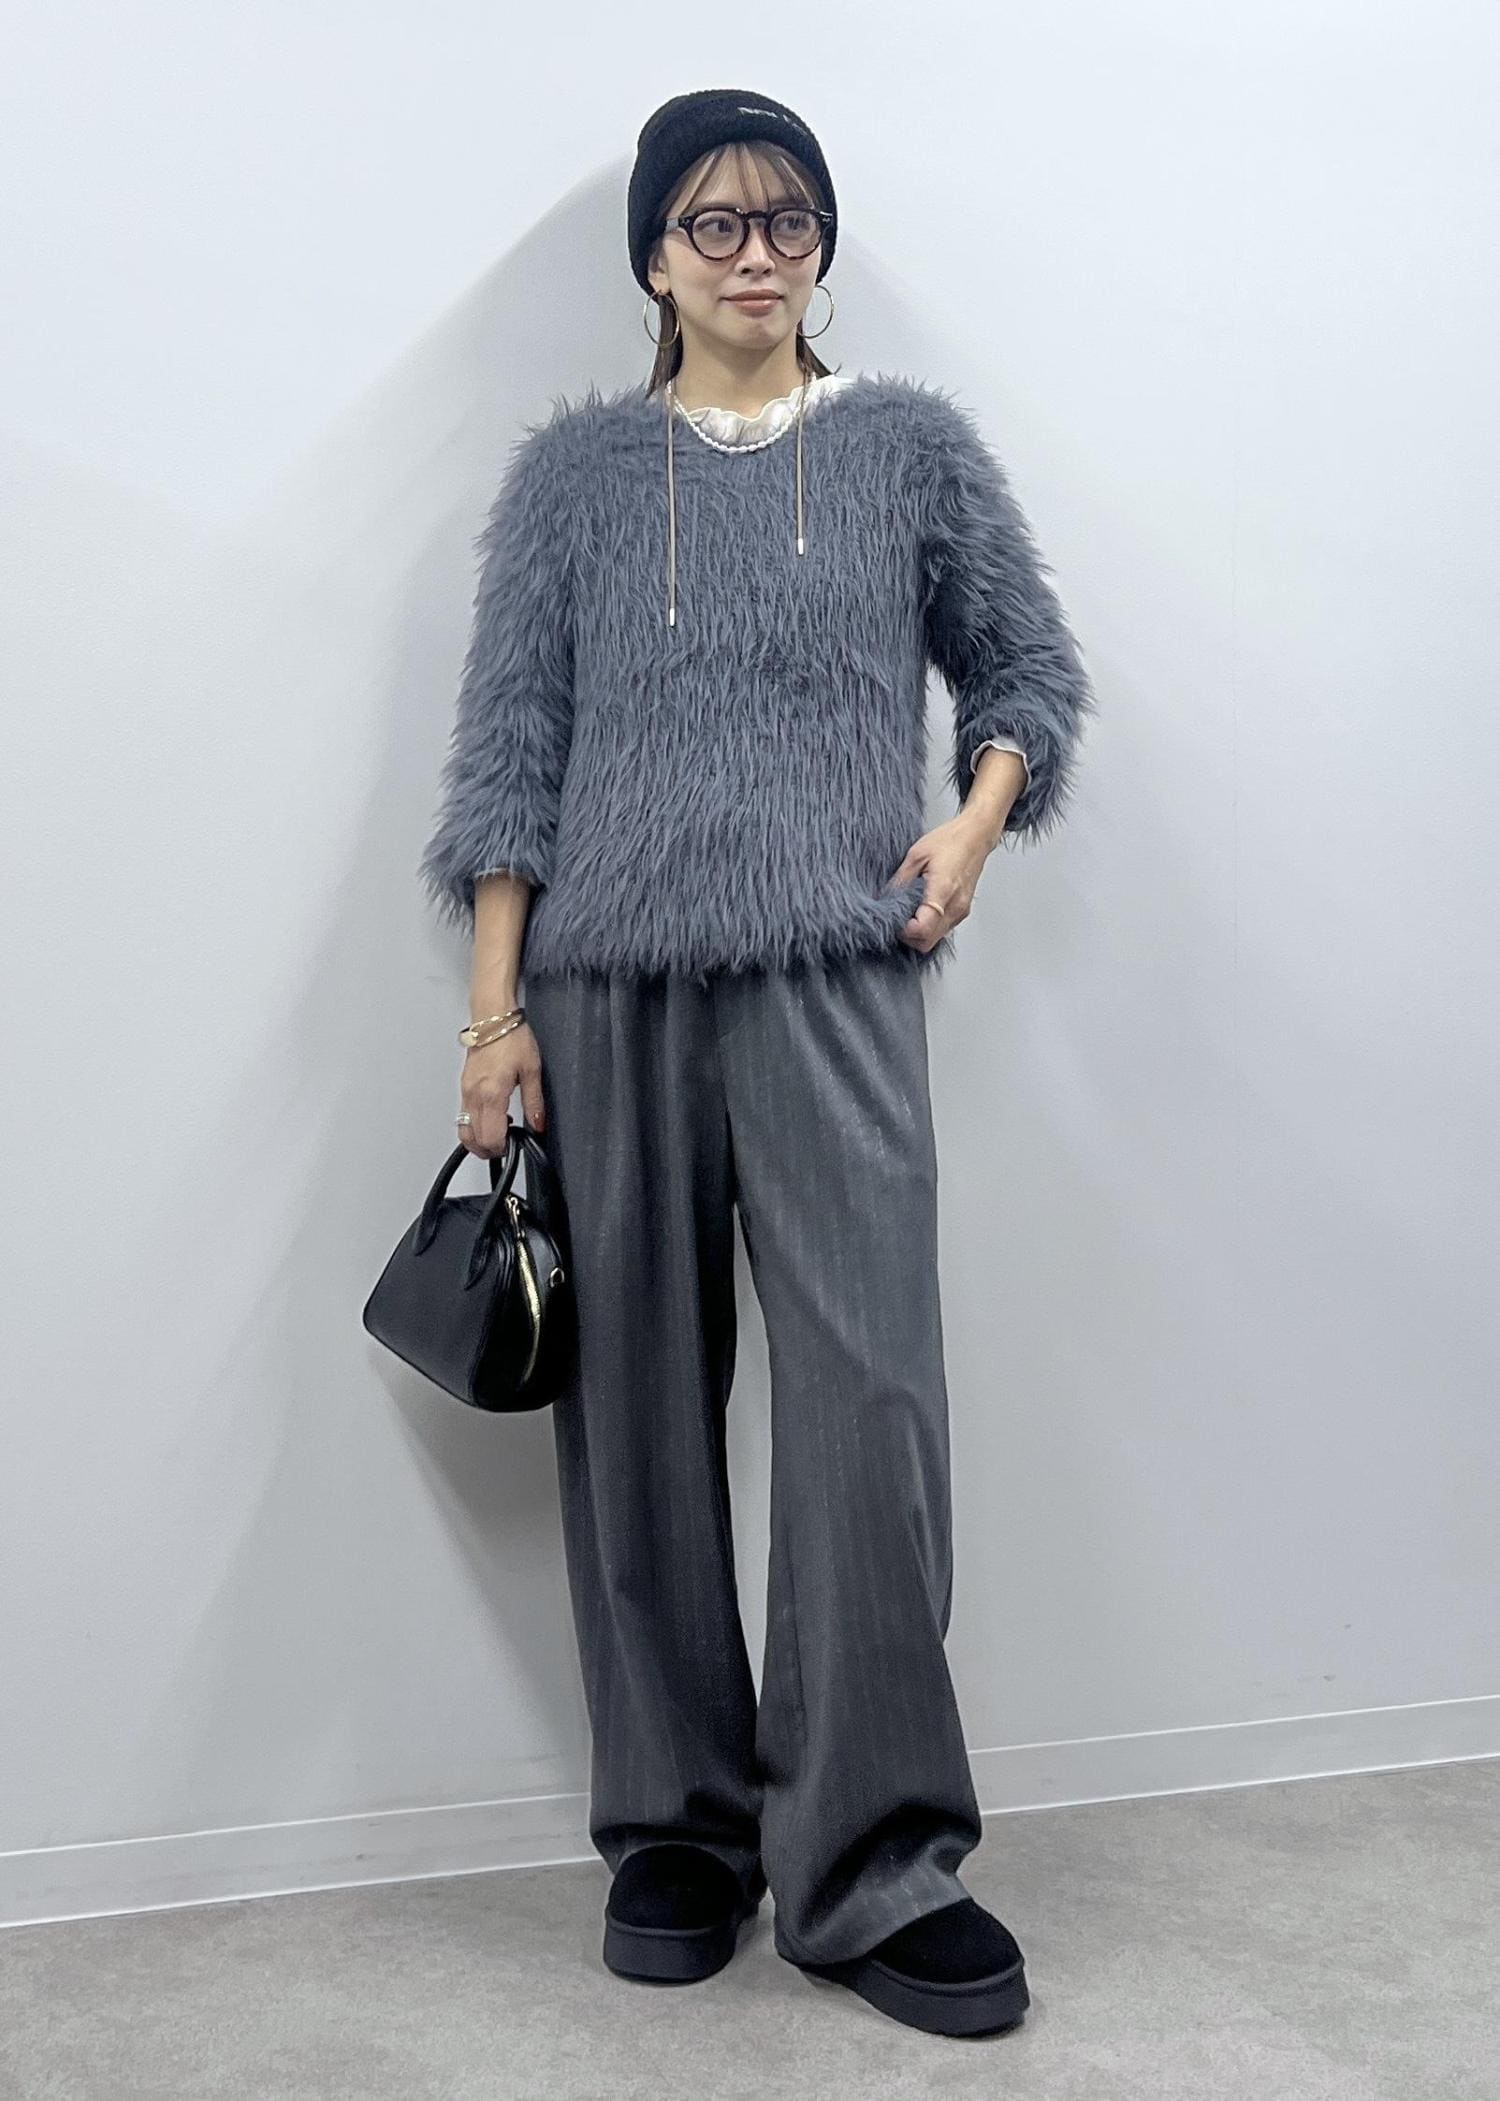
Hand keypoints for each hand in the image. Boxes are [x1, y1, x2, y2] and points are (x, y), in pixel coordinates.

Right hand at [458, 1021, 545, 1156]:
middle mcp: (474, 1095)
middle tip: (506, 1146)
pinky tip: (491, 1118)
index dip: (502, 1149)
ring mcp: (466, 1092)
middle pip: (473, 1140)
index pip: (490, 1137)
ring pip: (463, 1130)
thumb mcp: (532, 1070)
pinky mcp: (464, 1087)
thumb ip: (534, 1102)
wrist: (493, 1019)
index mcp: (492, 1094)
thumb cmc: (511, 1038)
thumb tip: (538, 1124)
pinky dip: (474, 1126)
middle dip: (489, 1150)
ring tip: (498, 1135)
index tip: (513, 1145)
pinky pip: (463, 1116)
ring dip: (478, 1140)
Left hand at [885, 811, 998, 952]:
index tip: (893, 919)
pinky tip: (920, 909)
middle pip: (927, 942)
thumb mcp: (916, 855)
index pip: (921, 929)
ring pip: (934, 939)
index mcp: (943, 891)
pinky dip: (928, 926)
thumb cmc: (950, 841)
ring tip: (908, 911)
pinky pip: (941, 930)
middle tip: (896, 918)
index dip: (903, 930)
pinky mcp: (962, 912)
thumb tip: (884, 900)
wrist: (976, 836)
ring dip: (917, 932)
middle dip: (908, 936)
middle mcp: (955, 907)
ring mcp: (960, 912)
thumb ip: (900, 881)